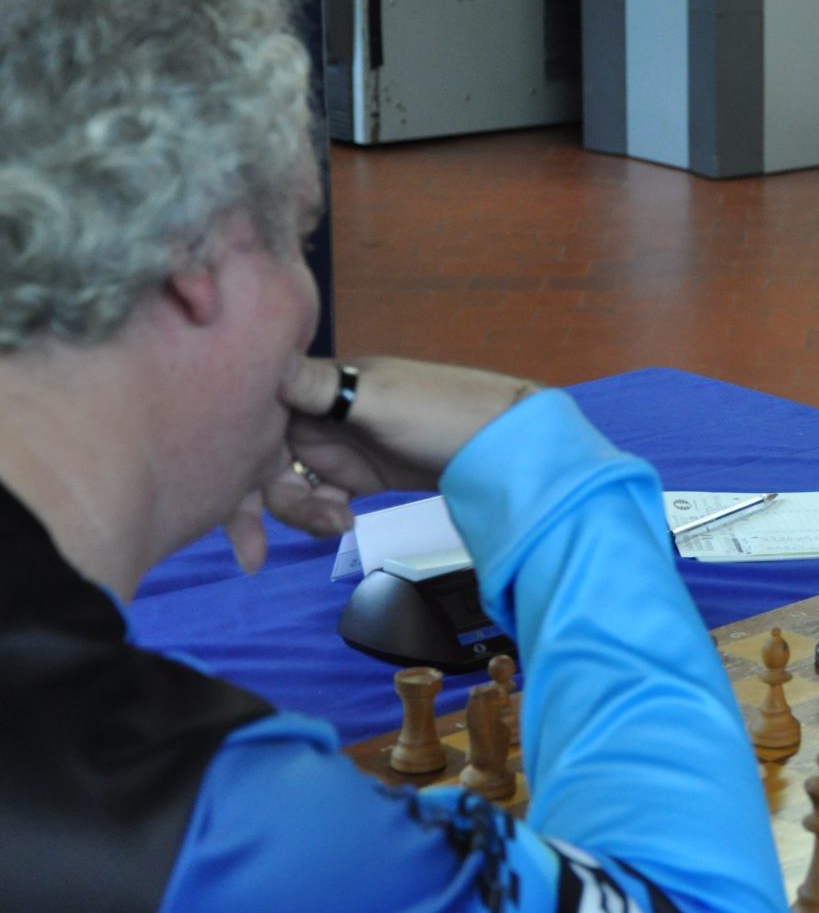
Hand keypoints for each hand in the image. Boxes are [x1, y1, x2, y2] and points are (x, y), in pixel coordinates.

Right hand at [225, 356, 539, 571]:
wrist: (505, 441)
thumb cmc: (444, 410)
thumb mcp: (379, 398)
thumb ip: (320, 386)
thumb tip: (262, 356)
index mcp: (315, 383)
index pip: (249, 418)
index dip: (227, 460)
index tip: (219, 505)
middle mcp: (320, 410)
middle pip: (260, 460)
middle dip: (253, 506)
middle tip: (251, 556)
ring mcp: (341, 443)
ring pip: (289, 484)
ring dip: (299, 513)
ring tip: (340, 525)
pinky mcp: (362, 472)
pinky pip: (321, 497)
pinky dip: (322, 515)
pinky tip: (345, 525)